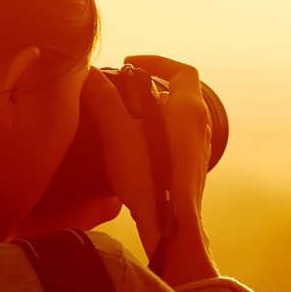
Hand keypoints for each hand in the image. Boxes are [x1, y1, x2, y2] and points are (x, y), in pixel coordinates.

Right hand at [87, 58, 215, 277]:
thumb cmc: (151, 180)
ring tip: (116, 119)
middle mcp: (200, 127)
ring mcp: (196, 149)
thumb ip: (106, 100)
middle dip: (144, 89)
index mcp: (190, 111)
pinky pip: (170, 138)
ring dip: (145, 112)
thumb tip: (90, 74)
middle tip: (117, 93)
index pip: (182, 71)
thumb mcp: (120, 134)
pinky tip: (126, 146)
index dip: (156, 61)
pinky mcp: (188, 168)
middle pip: (175, 93)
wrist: (170, 230)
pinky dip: (149, 132)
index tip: (129, 65)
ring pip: (171, 118)